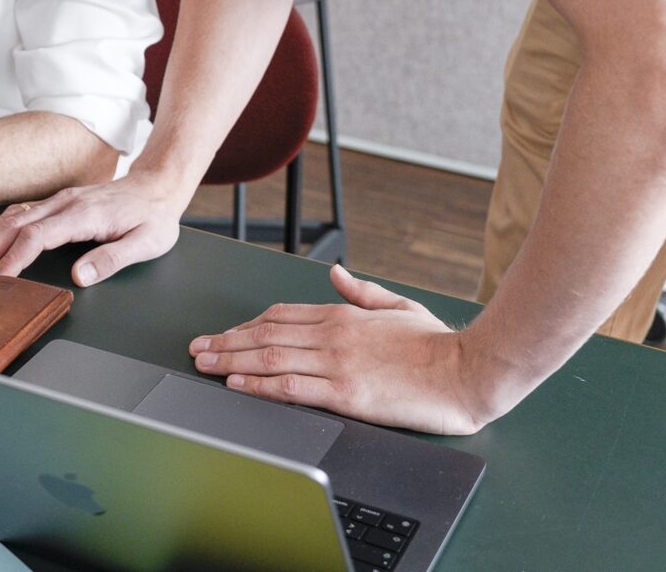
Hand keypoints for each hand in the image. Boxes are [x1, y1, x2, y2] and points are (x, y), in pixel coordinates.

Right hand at [0, 171, 188, 285]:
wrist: (158, 185)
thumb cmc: (153, 216)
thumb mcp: (146, 243)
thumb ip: (111, 260)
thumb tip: (78, 277)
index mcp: (83, 214)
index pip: (38, 237)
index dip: (13, 260)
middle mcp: (65, 203)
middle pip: (15, 225)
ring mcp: (59, 200)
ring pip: (12, 217)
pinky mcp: (58, 203)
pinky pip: (20, 214)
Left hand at [188, 264, 495, 434]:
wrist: (468, 371)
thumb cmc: (439, 345)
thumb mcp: (398, 304)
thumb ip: (362, 290)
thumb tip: (337, 273)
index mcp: (344, 314)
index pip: (280, 315)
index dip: (246, 324)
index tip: (226, 333)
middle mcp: (333, 335)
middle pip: (264, 334)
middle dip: (225, 341)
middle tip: (197, 348)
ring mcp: (337, 363)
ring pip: (269, 357)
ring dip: (230, 360)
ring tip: (204, 364)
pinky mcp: (346, 393)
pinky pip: (291, 386)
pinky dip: (258, 384)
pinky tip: (238, 383)